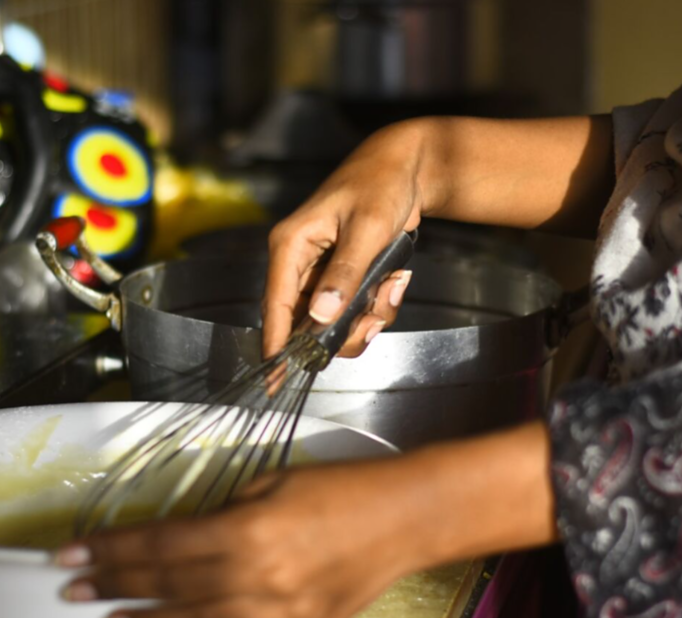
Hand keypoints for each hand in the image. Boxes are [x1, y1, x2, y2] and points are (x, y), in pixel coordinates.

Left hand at [56, 459, 425, 617]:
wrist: (404, 516)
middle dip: (115, 584)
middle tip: (73, 588)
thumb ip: (224, 511)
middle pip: (169, 585)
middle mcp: (259, 576)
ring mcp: (282, 613)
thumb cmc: (340, 487)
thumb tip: (182, 536)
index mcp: (248, 529)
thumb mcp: (273, 481)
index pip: (161, 544)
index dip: (111, 550)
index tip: (71, 554)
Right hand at [262, 121, 424, 358]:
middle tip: (374, 320)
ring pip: (337, 322)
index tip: (274, 382)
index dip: (276, 345)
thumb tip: (321, 317)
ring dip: (368, 316)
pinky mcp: (344, 278)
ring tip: (391, 287)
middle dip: (345, 329)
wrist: (407, 170)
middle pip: (309, 324)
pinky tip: (395, 280)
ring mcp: (322, 274)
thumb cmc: (380, 187)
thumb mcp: (366, 229)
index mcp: (290, 246)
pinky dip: (379, 304)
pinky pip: (357, 310)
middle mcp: (300, 263)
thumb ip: (345, 274)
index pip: (276, 305)